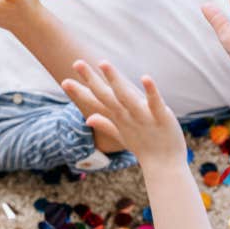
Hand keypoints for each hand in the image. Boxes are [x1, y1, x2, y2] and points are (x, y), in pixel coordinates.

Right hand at [61, 60, 184, 167]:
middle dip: (92, 79)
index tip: (64, 82)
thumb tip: (88, 118)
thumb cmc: (145, 149)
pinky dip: (150, 91)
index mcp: (119, 118)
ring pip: (126, 96)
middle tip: (77, 62)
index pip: (97, 102)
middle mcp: (128, 116)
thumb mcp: (123, 135)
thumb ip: (106, 125)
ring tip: (103, 63)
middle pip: (107, 95)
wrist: (165, 166)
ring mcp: (143, 117)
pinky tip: (145, 77)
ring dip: (115, 80)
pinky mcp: (161, 117)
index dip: (80, 93)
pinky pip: (154, 102)